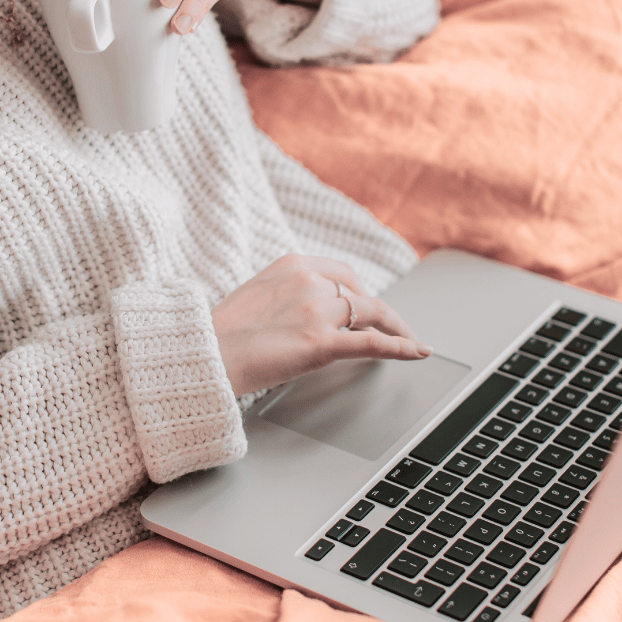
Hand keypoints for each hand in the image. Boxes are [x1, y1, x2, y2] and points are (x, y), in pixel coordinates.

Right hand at [211, 254, 432, 396]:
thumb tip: (308, 312)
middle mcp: (309, 282)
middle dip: (382, 313)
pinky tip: (419, 351)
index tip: (367, 305)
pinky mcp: (320, 345)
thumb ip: (287, 295)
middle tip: (393, 328)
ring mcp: (316, 312)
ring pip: (372, 314)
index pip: (343, 273)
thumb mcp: (257, 295)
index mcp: (292, 264)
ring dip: (397, 328)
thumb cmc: (221, 334)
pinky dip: (402, 347)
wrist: (202, 356)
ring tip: (411, 341)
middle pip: (361, 294)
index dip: (361, 291)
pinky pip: (372, 343)